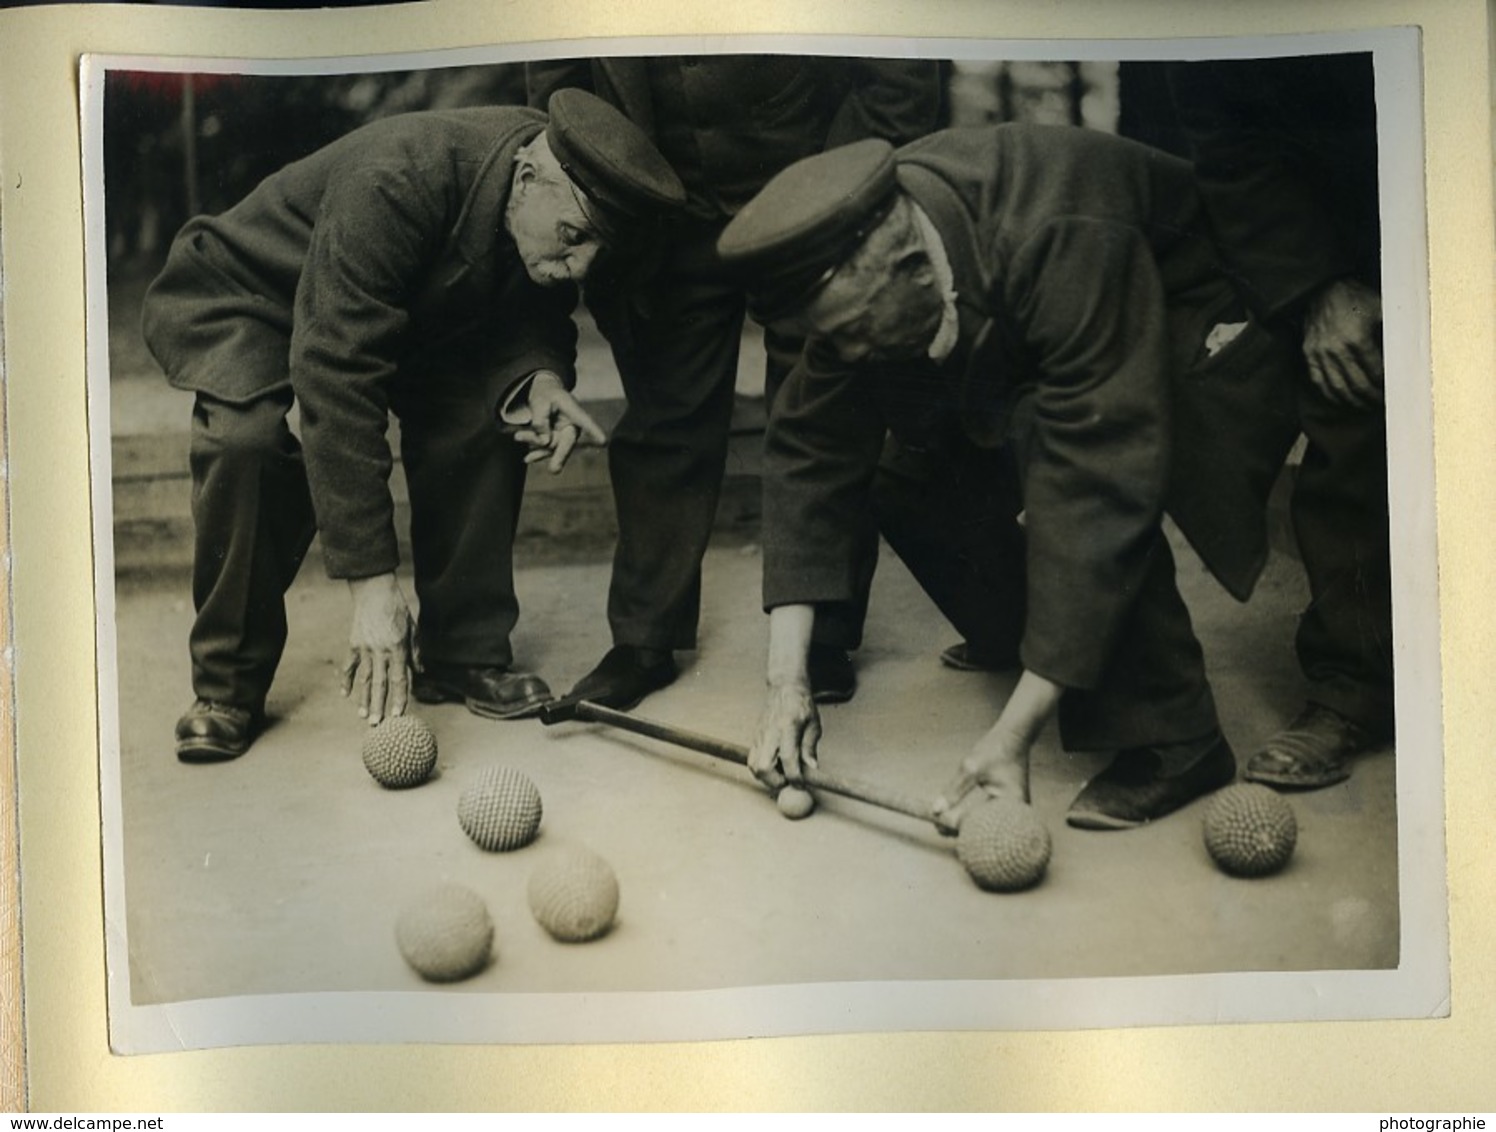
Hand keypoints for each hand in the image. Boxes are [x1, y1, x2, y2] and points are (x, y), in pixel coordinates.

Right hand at [340, 573, 414, 724]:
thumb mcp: (413, 630)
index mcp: (398, 648)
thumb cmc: (398, 610)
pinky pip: (349, 666)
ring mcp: (365, 648)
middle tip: (377, 725)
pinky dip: (347, 680)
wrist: (374, 591)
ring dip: (363, 699)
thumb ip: (416, 653)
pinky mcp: (353, 644)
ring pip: (364, 678)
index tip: (398, 715)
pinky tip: (345, 695)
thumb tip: (421, 672)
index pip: (400, 679)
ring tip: (363, 716)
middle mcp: (381, 651)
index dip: (399, 697)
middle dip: (379, 706)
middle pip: (380, 683)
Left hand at [513, 371, 606, 473]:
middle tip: (553, 470)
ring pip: (551, 445)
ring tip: (518, 436)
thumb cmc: (545, 394)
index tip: (602, 441)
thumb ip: (540, 419)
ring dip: (535, 443)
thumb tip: (544, 441)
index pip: (584, 421)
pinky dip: (537, 453)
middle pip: (567, 442)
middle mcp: (573, 425)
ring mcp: (565, 435)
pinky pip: (547, 449)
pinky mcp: (556, 440)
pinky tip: (528, 459)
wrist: (545, 394)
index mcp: (573, 410)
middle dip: (559, 455)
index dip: (593, 430)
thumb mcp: (540, 400)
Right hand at [749, 681, 820, 790]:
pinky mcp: (755, 738)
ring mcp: (760, 736)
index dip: (795, 776)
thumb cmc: (801, 705)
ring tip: (781, 773)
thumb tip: (811, 768)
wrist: (784, 687)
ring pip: (753, 766)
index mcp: (788, 727)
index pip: (788, 758)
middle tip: (788, 781)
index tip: (801, 783)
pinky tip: (775, 766)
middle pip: (762, 766)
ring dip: (767, 777)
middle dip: (775, 781)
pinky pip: (752, 760)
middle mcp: (770, 732)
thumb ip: (810, 747)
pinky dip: (761, 769)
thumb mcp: (814, 724)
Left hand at [932, 726, 1032, 832]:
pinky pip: (989, 820)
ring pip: (986, 828)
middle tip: (938, 826)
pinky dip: (974, 820)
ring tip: (944, 823)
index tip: (937, 827)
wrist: (1014, 737)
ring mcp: (1015, 813)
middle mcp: (1018, 814)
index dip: (957, 829)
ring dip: (966, 826)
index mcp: (1011, 806)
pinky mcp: (1009, 809)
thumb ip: (953, 790)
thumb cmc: (995, 749)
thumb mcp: (970, 768)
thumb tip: (935, 810)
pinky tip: (958, 817)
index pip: (979, 828)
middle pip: (984, 833)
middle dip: (961, 831)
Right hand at [1303, 278, 1383, 408]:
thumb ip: (1395, 327)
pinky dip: (1331, 394)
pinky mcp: (1309, 354)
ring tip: (1365, 404)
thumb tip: (1412, 348)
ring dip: (1353, 401)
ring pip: (1338, 388)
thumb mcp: (1381, 306)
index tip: (1395, 390)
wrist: (1323, 288)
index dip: (1386, 385)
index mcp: (1357, 338)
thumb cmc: (1355, 297)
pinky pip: (1319, 382)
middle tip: (1383, 402)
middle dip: (1372, 397)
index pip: (1375, 372)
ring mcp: (1320, 354)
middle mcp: (1336, 349)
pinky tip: (1342, 399)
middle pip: (1357, 385)